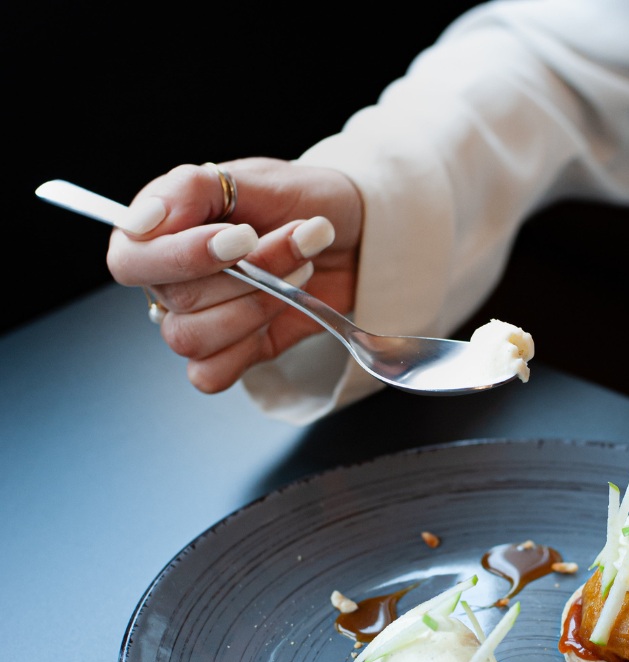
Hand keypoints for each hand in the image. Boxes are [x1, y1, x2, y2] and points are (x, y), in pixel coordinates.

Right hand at [106, 158, 362, 392]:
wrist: (355, 235)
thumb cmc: (298, 200)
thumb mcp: (249, 178)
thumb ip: (189, 190)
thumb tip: (141, 221)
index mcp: (157, 234)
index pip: (131, 263)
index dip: (185, 257)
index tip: (244, 238)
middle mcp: (169, 282)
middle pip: (178, 301)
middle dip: (249, 273)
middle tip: (294, 240)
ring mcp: (199, 322)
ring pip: (194, 339)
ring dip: (257, 305)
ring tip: (300, 271)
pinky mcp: (232, 352)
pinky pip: (211, 375)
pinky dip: (247, 350)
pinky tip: (279, 313)